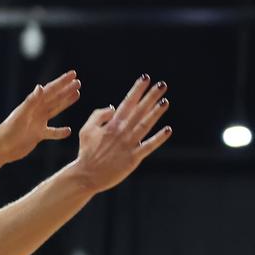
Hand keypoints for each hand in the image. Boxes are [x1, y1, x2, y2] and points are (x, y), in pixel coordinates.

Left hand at [0, 70, 81, 162]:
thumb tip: (40, 86)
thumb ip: (31, 101)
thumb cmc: (8, 131)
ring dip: (65, 103)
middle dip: (66, 90)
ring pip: (54, 110)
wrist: (1, 148)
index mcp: (32, 105)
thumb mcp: (21, 115)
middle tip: (78, 82)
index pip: (50, 90)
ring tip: (76, 95)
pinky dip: (60, 132)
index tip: (73, 74)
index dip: (61, 82)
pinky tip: (69, 130)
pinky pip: (52, 132)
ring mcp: (37, 123)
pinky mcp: (37, 135)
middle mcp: (36, 112)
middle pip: (54, 98)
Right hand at [70, 74, 172, 193]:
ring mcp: (128, 145)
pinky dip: (158, 138)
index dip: (136, 90)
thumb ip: (98, 116)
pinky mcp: (133, 158)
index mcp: (111, 125)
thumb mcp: (86, 130)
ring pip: (145, 125)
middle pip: (139, 111)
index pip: (127, 103)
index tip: (145, 79)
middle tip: (162, 85)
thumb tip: (113, 107)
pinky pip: (148, 146)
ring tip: (165, 102)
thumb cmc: (87, 152)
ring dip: (155, 113)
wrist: (87, 175)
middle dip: (150, 97)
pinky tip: (168, 130)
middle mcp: (121, 132)